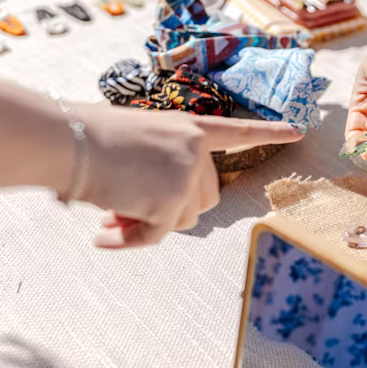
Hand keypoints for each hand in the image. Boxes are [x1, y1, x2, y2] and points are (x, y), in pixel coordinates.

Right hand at [75, 105, 305, 247]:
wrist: (67, 139)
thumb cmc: (88, 136)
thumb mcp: (137, 141)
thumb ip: (159, 169)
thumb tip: (150, 217)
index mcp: (189, 128)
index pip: (237, 132)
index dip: (270, 131)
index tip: (299, 130)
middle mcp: (196, 149)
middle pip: (206, 197)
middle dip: (173, 210)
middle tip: (126, 211)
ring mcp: (186, 173)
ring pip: (183, 218)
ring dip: (148, 223)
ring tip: (112, 212)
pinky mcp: (171, 199)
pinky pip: (156, 234)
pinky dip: (131, 240)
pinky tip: (103, 235)